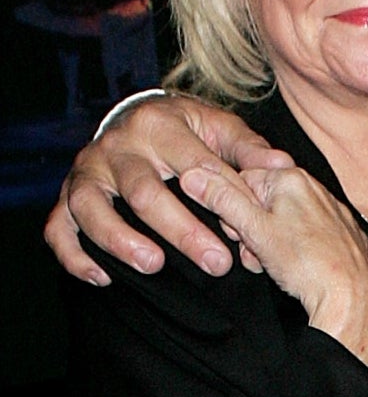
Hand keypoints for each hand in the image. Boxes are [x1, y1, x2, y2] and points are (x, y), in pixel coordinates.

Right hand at [46, 95, 292, 286]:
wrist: (138, 119)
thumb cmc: (187, 132)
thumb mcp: (219, 129)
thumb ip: (249, 150)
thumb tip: (281, 166)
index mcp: (156, 125)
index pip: (190, 165)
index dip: (219, 200)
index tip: (244, 235)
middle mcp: (115, 146)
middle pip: (143, 191)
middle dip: (180, 230)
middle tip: (216, 264)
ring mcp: (87, 172)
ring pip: (90, 206)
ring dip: (119, 240)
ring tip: (153, 266)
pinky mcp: (67, 197)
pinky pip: (57, 227)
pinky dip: (73, 254)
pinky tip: (101, 277)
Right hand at [177, 157, 367, 368]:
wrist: (352, 300)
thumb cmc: (307, 266)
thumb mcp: (254, 230)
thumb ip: (222, 200)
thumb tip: (193, 175)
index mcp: (291, 178)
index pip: (241, 182)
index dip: (231, 213)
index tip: (236, 236)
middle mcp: (316, 188)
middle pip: (263, 202)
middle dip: (252, 231)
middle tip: (255, 256)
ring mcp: (333, 211)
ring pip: (285, 221)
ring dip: (271, 245)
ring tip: (277, 267)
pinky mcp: (345, 234)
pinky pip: (310, 236)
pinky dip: (298, 251)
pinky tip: (300, 269)